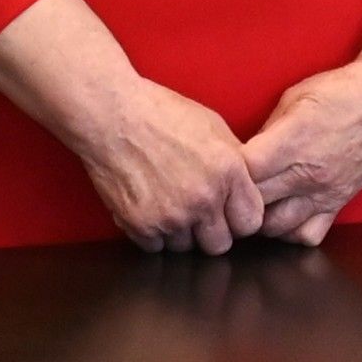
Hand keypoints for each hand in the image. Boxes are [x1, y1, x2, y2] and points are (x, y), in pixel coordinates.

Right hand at [62, 76, 266, 253]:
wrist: (110, 114)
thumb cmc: (160, 113)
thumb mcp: (213, 127)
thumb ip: (235, 164)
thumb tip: (246, 191)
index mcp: (228, 172)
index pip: (250, 223)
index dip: (239, 218)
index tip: (228, 212)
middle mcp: (203, 199)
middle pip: (219, 245)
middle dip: (211, 231)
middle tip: (197, 212)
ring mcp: (171, 216)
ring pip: (186, 247)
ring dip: (180, 232)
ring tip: (167, 201)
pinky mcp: (141, 225)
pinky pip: (156, 247)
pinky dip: (152, 232)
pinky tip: (148, 205)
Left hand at [238, 47, 361, 244]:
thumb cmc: (340, 91)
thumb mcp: (294, 98)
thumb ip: (266, 131)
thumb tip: (241, 155)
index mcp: (293, 141)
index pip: (243, 171)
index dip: (225, 170)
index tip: (220, 164)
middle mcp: (308, 173)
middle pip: (254, 202)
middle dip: (235, 197)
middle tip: (228, 188)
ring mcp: (324, 193)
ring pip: (276, 227)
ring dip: (258, 218)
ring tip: (252, 203)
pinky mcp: (338, 204)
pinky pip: (307, 235)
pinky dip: (290, 232)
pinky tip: (282, 214)